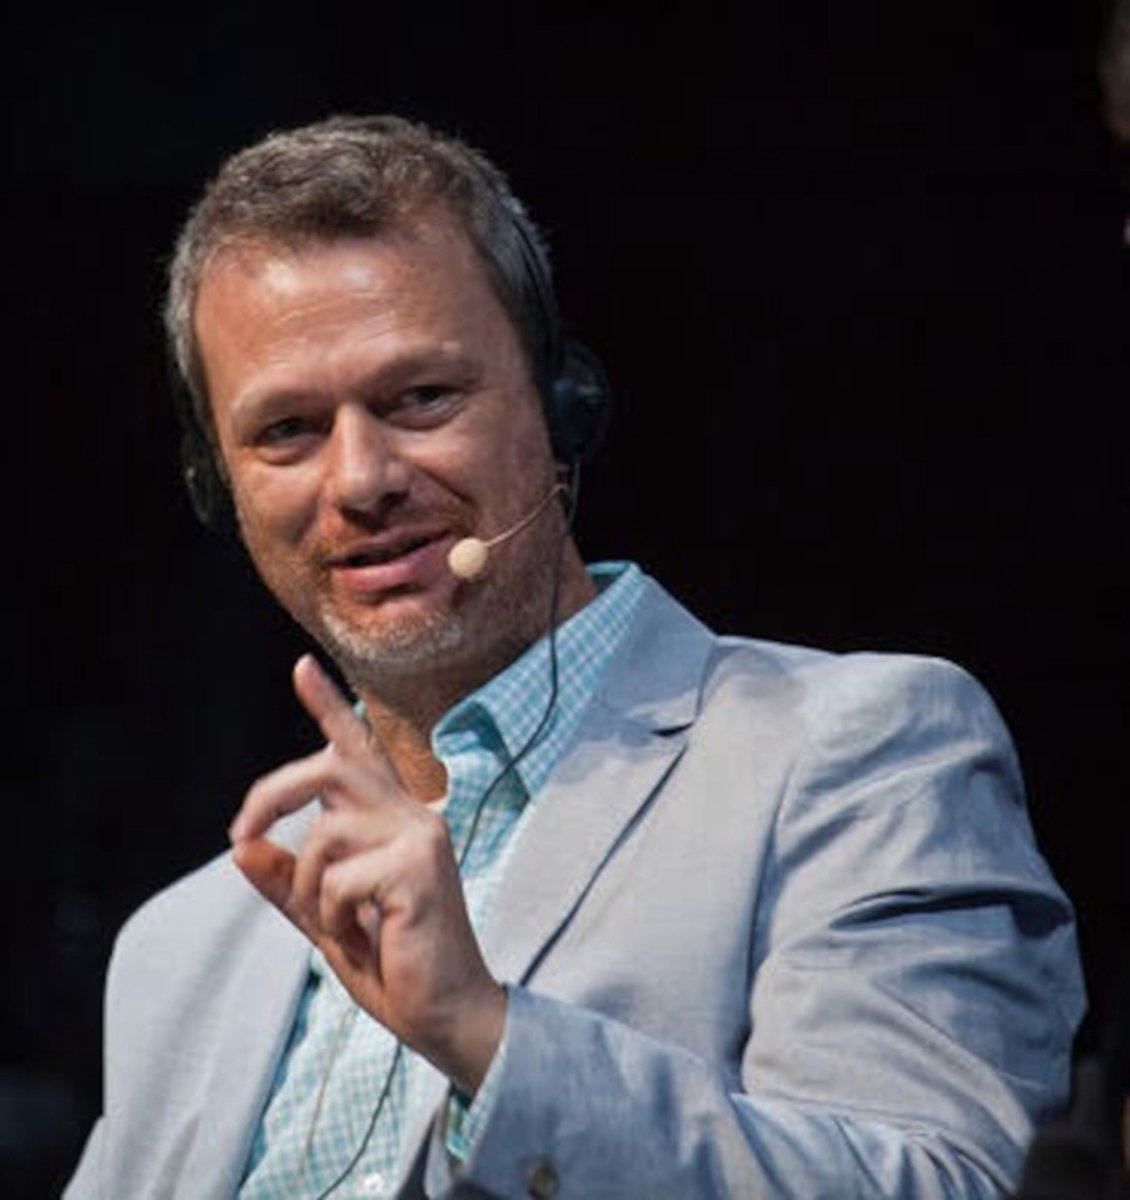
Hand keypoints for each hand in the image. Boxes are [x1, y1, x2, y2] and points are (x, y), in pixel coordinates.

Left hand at [229, 654, 505, 1094]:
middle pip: (330, 767)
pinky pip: (335, 879)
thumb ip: (288, 882)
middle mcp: (411, 814)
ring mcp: (419, 835)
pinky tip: (369, 940)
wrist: (445, 1013)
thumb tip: (243, 847)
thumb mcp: (326, 918)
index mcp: (393, 819)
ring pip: (321, 837)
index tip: (301, 667)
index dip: (328, 707)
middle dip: (271, 794)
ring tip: (344, 931)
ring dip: (309, 893)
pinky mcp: (418, 865)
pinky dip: (333, 918)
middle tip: (239, 832)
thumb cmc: (392, 964)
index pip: (357, 752)